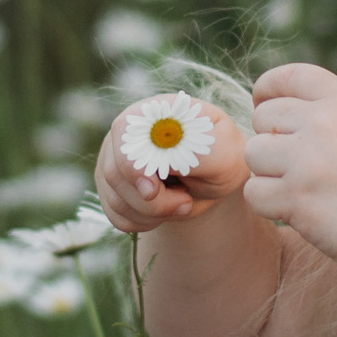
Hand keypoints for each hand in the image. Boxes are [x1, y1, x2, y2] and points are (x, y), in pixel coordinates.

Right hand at [95, 95, 250, 233]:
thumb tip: (164, 162)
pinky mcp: (112, 190)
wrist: (216, 179)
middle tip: (186, 202)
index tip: (154, 191)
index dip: (133, 166)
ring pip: (115, 199)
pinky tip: (165, 212)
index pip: (123, 134)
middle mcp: (125, 135)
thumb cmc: (222, 159)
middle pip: (115, 173)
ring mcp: (114, 162)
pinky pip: (116, 216)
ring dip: (153, 213)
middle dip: (153, 201)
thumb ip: (196, 154)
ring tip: (182, 201)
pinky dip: (143, 222)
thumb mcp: (224, 154)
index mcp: (152, 114)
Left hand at [243, 63, 336, 281]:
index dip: (267, 89)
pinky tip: (296, 211)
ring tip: (301, 189)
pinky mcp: (296, 198)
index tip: (262, 105)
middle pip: (264, 117)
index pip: (291, 76)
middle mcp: (326, 123)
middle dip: (272, 140)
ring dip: (269, 174)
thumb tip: (289, 105)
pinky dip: (269, 205)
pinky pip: (254, 192)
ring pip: (254, 153)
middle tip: (296, 165)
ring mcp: (308, 160)